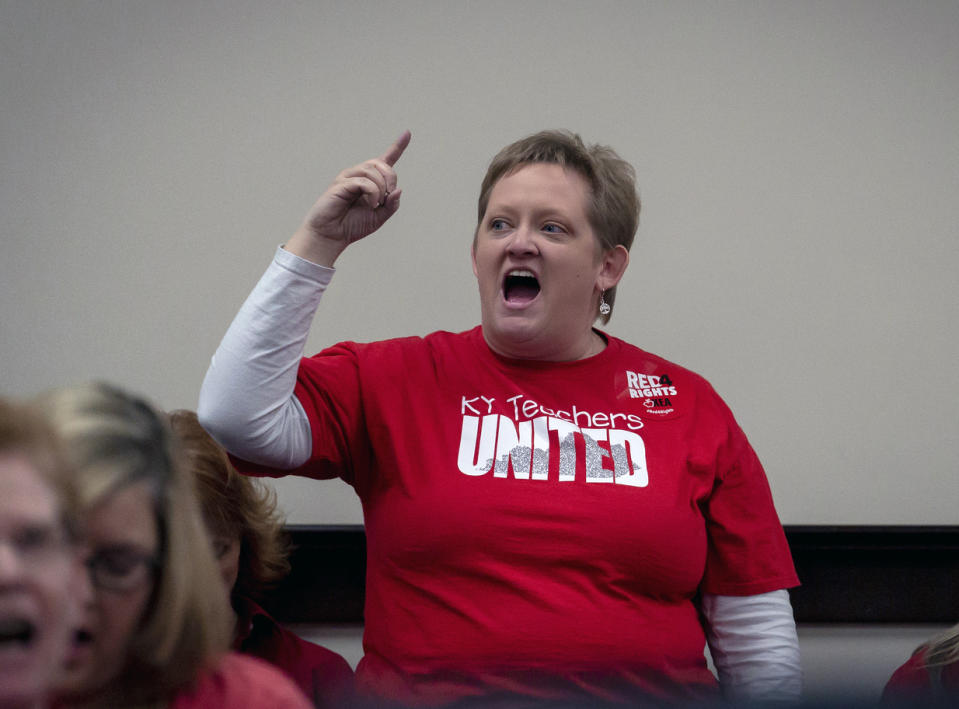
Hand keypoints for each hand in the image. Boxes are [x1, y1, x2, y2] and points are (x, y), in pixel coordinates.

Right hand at [286, 130, 410, 265]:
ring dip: (380, 189)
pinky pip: (363, 181)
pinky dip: (372, 193)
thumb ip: (391, 205)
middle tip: (388, 196)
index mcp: (371, 181)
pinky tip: (370, 204)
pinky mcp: (340, 184)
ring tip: (375, 205)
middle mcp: (359, 175)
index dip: (398, 146)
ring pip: (372, 171)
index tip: (407, 132)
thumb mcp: (379, 217)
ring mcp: (348, 177)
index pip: (386, 159)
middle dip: (390, 178)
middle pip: (381, 164)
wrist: (332, 236)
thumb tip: (398, 190)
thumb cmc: (353, 226)